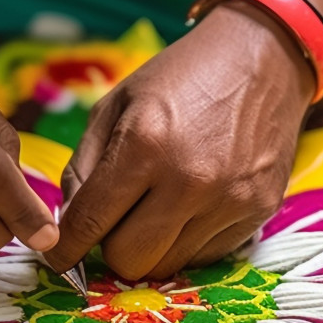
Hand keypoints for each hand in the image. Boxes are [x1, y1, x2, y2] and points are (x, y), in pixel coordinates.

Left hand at [45, 3, 313, 278]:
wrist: (264, 57)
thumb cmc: (180, 77)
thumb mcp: (116, 104)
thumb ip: (84, 167)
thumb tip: (68, 225)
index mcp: (144, 143)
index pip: (89, 224)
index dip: (65, 248)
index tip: (58, 256)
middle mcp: (190, 179)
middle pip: (128, 260)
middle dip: (111, 247)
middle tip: (116, 221)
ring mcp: (230, 200)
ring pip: (167, 266)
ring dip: (152, 245)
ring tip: (157, 206)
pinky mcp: (259, 211)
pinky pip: (206, 256)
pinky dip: (188, 240)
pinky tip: (192, 204)